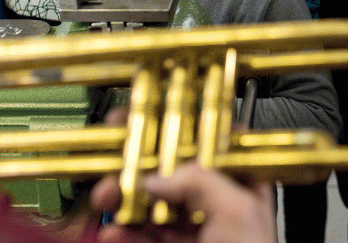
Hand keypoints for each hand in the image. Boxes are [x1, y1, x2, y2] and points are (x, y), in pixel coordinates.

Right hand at [91, 141, 274, 242]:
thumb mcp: (237, 212)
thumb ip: (201, 181)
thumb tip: (160, 174)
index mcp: (241, 186)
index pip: (209, 144)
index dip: (179, 127)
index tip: (148, 116)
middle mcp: (216, 206)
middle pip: (170, 171)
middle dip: (138, 162)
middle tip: (116, 155)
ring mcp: (192, 233)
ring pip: (150, 205)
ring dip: (123, 196)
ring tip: (106, 193)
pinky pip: (139, 238)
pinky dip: (121, 233)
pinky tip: (112, 230)